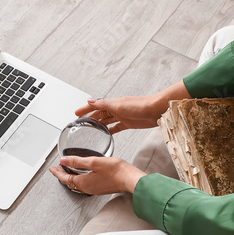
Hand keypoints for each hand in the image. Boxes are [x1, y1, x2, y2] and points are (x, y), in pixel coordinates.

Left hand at [49, 156, 145, 195]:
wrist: (131, 180)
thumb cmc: (117, 171)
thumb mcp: (94, 162)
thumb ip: (78, 161)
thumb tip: (63, 160)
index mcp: (84, 182)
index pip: (65, 178)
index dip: (57, 173)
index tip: (51, 168)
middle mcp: (88, 188)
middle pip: (70, 182)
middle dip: (62, 175)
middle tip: (57, 169)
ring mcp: (95, 189)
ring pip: (77, 184)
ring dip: (70, 176)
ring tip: (67, 170)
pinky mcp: (101, 188)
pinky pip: (85, 184)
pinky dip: (79, 178)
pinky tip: (82, 173)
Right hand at [75, 81, 190, 133]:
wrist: (157, 110)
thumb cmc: (141, 106)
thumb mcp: (119, 105)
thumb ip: (104, 104)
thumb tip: (90, 101)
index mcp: (112, 103)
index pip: (95, 106)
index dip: (85, 109)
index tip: (76, 113)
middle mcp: (116, 109)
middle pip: (100, 114)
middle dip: (90, 118)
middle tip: (81, 123)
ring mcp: (122, 116)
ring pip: (107, 121)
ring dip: (99, 124)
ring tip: (91, 130)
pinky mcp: (129, 123)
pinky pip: (116, 127)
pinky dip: (110, 130)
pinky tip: (107, 133)